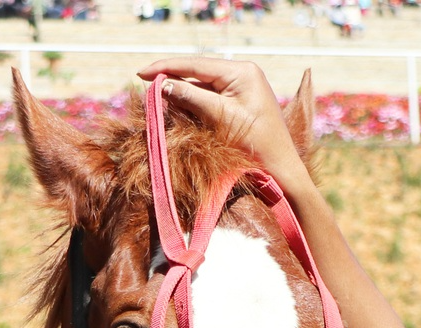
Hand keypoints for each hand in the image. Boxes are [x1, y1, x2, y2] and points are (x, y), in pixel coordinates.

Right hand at [136, 58, 311, 194]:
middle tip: (145, 90)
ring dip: (179, 94)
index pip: (196, 65)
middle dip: (171, 81)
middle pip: (196, 73)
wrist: (280, 168)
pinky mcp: (237, 103)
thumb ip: (192, 98)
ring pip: (200, 86)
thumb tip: (162, 85)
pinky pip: (208, 98)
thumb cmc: (256, 143)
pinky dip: (191, 104)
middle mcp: (241, 74)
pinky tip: (175, 110)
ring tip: (156, 102)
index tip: (140, 73)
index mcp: (241, 71)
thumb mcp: (221, 118)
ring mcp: (240, 88)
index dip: (166, 67)